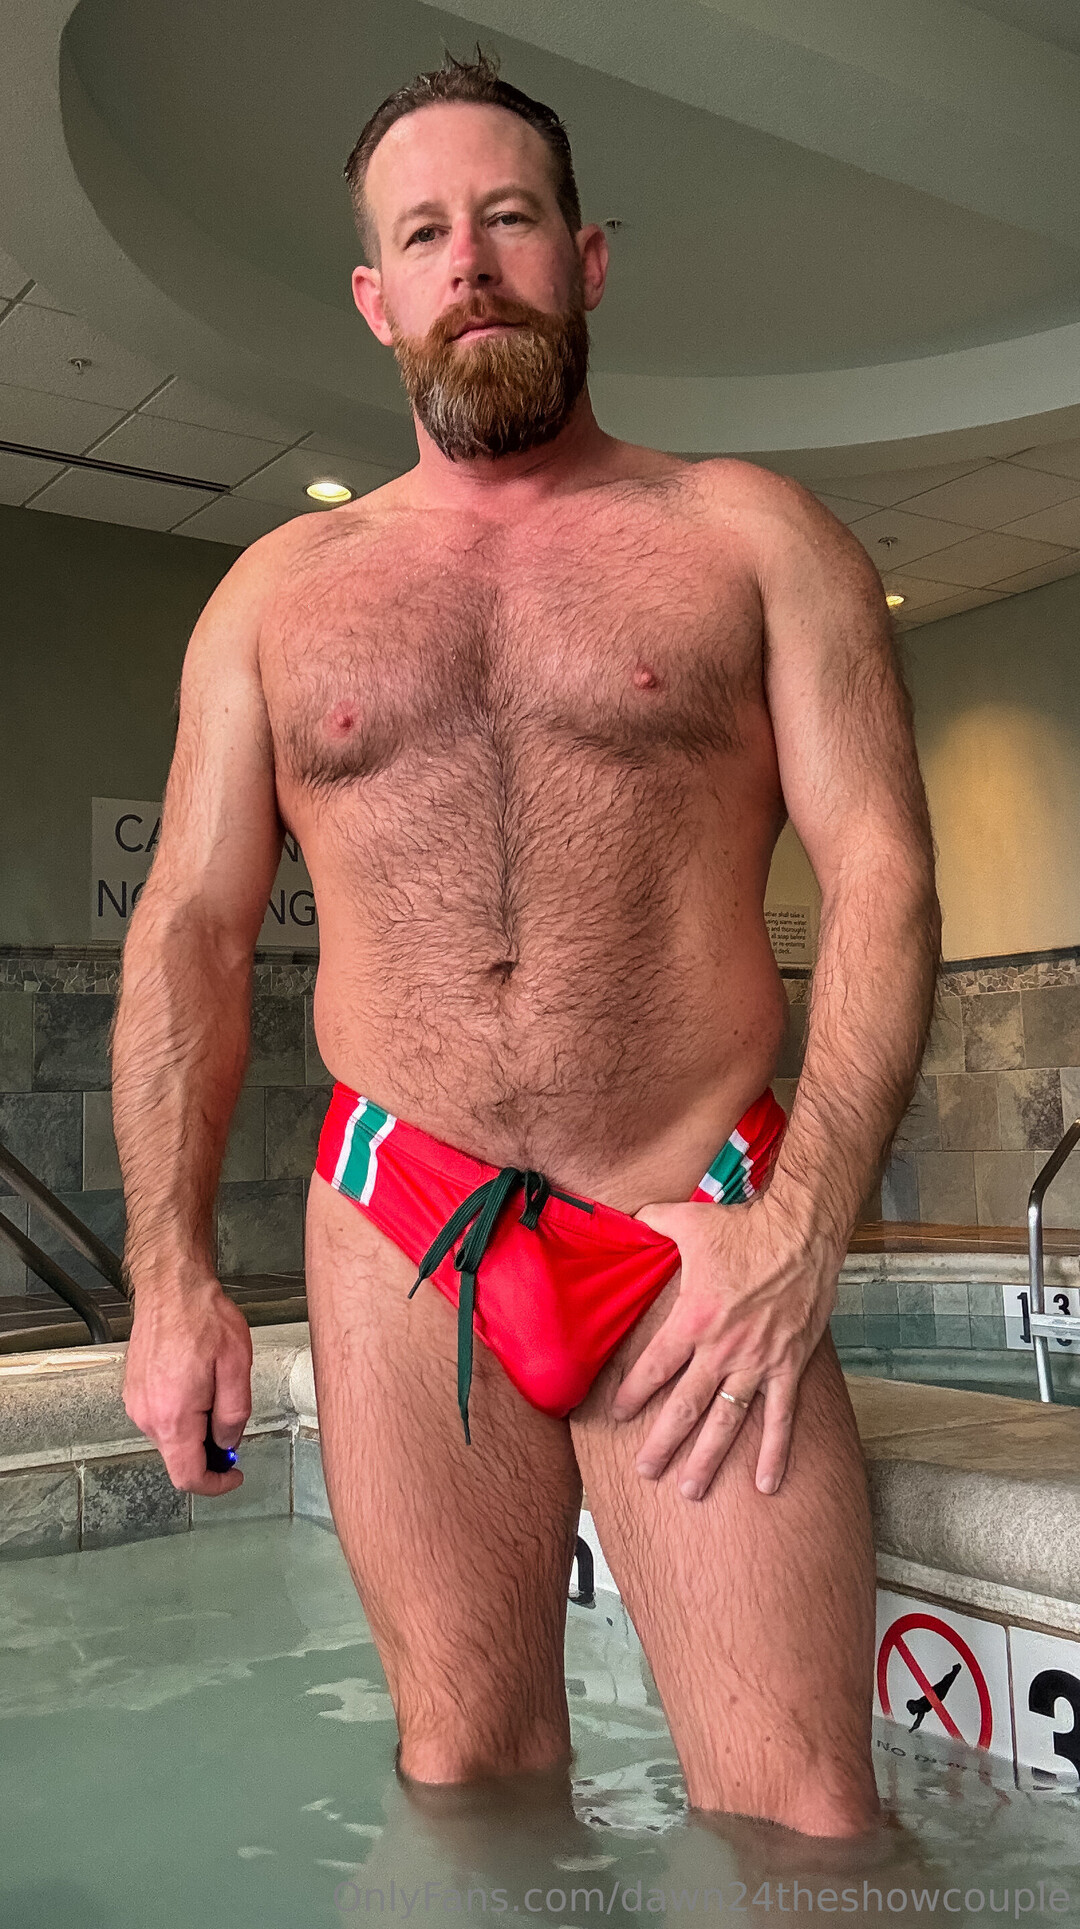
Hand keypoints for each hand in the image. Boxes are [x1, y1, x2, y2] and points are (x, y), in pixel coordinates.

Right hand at [124, 1275, 251, 1496]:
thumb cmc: (202, 1318)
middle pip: (180, 1458)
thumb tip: (228, 1443)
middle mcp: (147, 1415)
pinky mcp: (134, 1390)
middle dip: (209, 1450)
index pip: (188, 1476)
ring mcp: (136, 1403)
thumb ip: (234, 1414)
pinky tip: (197, 1381)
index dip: (216, 1484)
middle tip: (232, 1417)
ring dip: (196, 1427)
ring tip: (214, 1386)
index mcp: (172, 1417)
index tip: (234, 1475)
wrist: (171, 1287)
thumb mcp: (236, 1367)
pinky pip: (161, 1417)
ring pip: (171, 1437)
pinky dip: (183, 1413)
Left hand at [611, 1196, 840, 1499]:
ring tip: (690, 1490)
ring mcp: (757, 1361)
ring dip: (708, 1458)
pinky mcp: (788, 1365)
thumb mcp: (687, 1220)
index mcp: (692, 1319)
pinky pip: (781, 1417)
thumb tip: (624, 1216)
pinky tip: (767, 1484)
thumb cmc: (744, 1226)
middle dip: (662, 1443)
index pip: (653, 1368)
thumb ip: (651, 1221)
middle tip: (645, 1471)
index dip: (632, 1394)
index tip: (617, 1415)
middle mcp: (721, 1348)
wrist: (802, 1232)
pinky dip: (775, 1452)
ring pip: (727, 1421)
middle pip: (685, 1406)